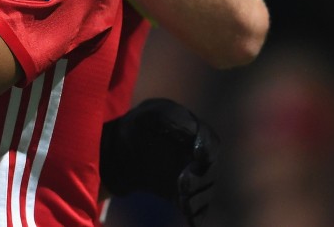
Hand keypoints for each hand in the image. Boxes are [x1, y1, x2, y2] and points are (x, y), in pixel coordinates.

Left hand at [100, 98, 219, 226]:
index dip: (207, 148)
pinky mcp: (185, 194)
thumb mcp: (148, 116)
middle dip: (200, 178)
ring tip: (183, 201)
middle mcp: (200, 156)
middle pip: (210, 169)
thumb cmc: (138, 127)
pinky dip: (196, 214)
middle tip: (183, 184)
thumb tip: (191, 132)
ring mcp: (195, 176)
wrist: (122, 150)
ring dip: (197, 198)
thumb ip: (166, 119)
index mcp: (195, 131)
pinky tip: (191, 221)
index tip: (199, 155)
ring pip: (206, 190)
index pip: (210, 140)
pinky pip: (198, 208)